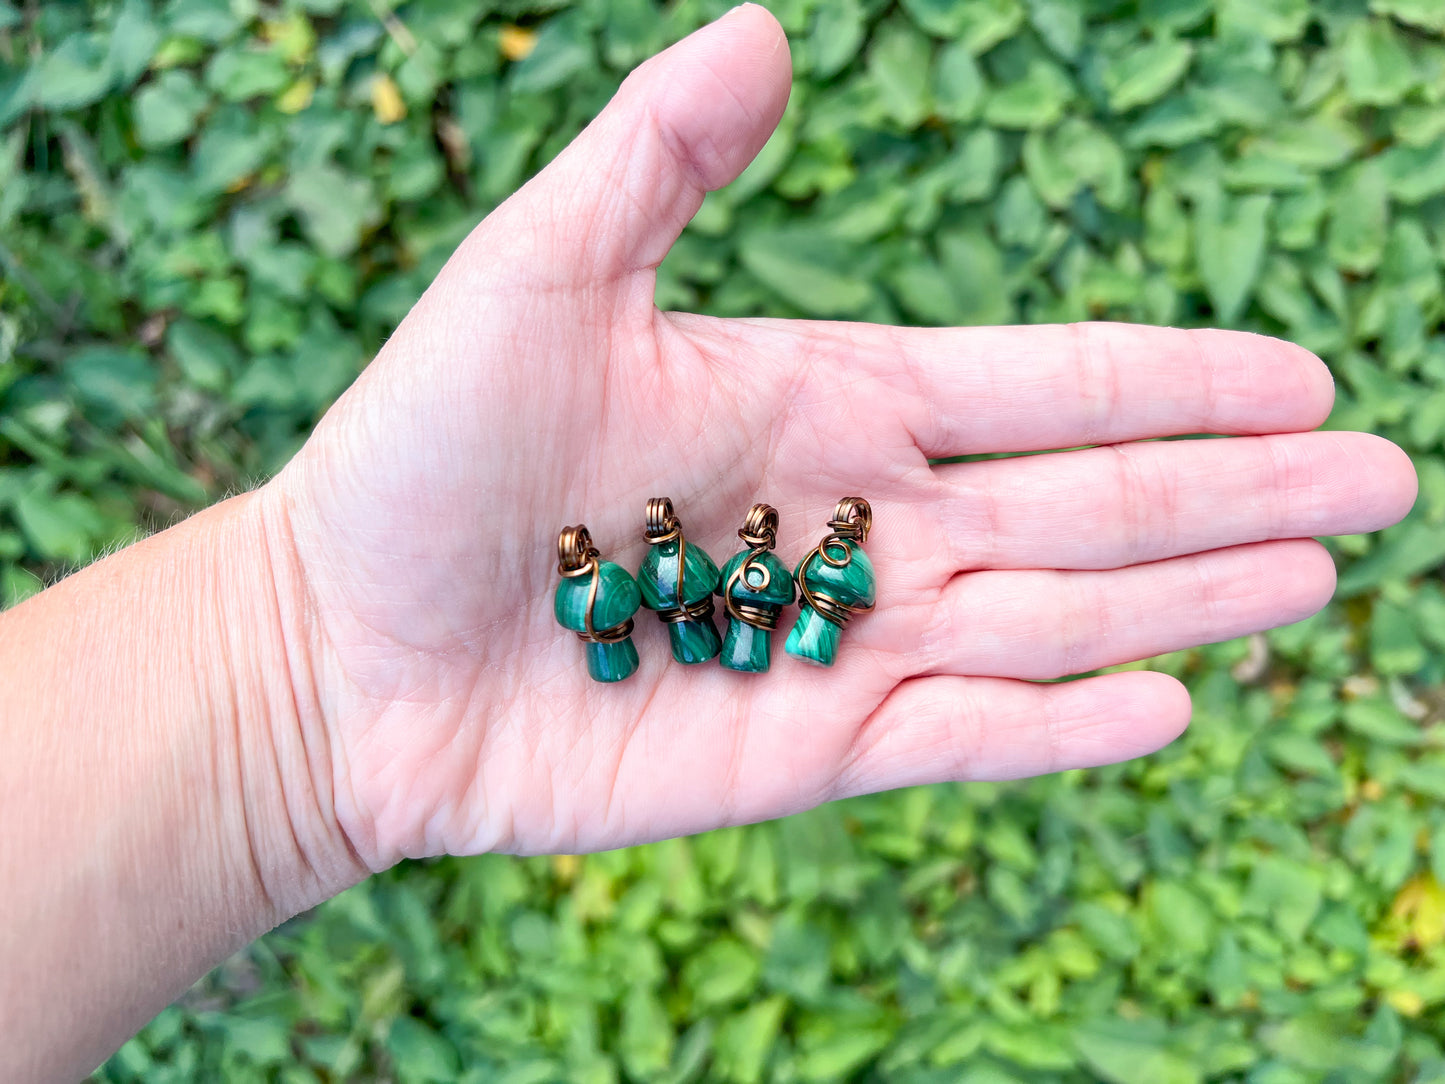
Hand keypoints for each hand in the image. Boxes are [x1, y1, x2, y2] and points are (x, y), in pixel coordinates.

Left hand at [262, 5, 1415, 867]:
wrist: (340, 644)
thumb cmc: (421, 455)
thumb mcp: (534, 273)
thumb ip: (657, 161)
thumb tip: (765, 29)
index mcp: (825, 401)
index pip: (1044, 386)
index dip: (1176, 379)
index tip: (1300, 376)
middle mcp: (862, 521)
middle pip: (1088, 501)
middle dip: (1235, 490)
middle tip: (1381, 483)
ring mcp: (842, 641)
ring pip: (1052, 616)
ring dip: (1186, 596)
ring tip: (1317, 574)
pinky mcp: (804, 749)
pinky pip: (960, 736)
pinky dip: (1061, 724)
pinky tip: (1167, 699)